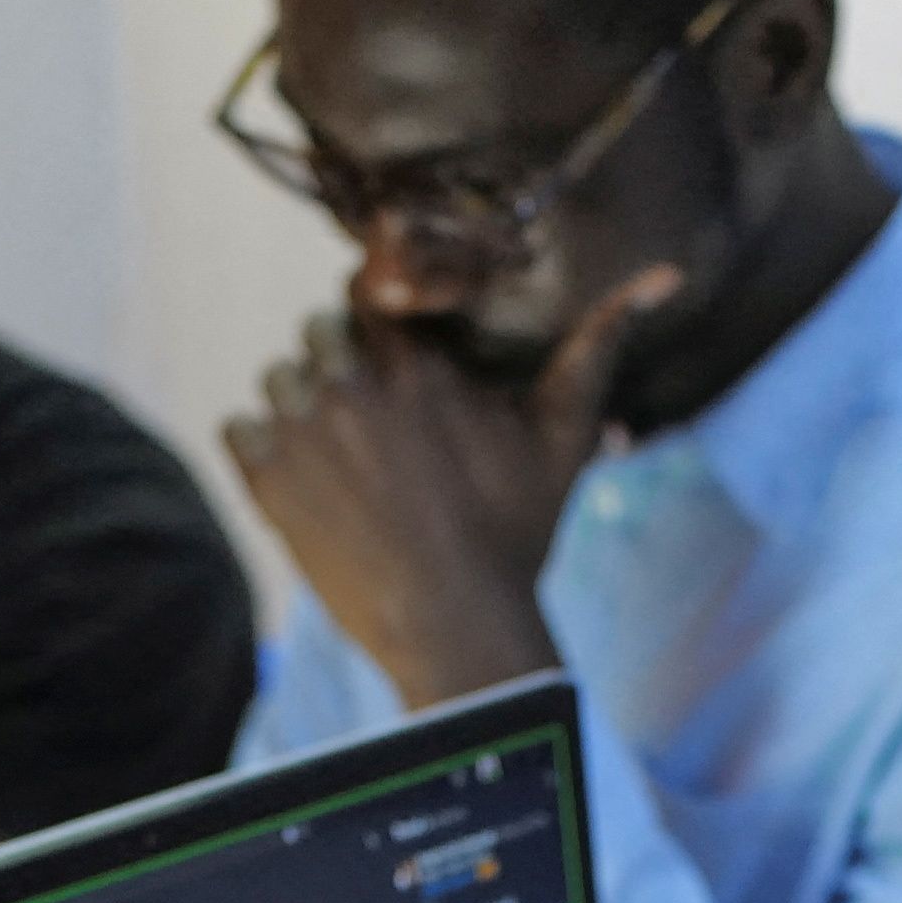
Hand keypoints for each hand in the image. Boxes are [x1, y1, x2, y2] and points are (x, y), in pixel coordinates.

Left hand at [220, 267, 677, 707]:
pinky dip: (260, 444)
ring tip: (337, 451)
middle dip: (341, 360)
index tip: (394, 355)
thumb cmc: (515, 536)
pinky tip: (302, 476)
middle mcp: (353, 385)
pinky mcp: (266, 481)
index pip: (372, 294)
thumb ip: (601, 346)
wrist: (455, 626)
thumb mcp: (564, 438)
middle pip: (320, 329)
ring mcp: (302, 431)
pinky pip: (237, 425)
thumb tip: (665, 276)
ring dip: (301, 401)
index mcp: (418, 365)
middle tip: (370, 414)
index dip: (380, 322)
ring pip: (278, 375)